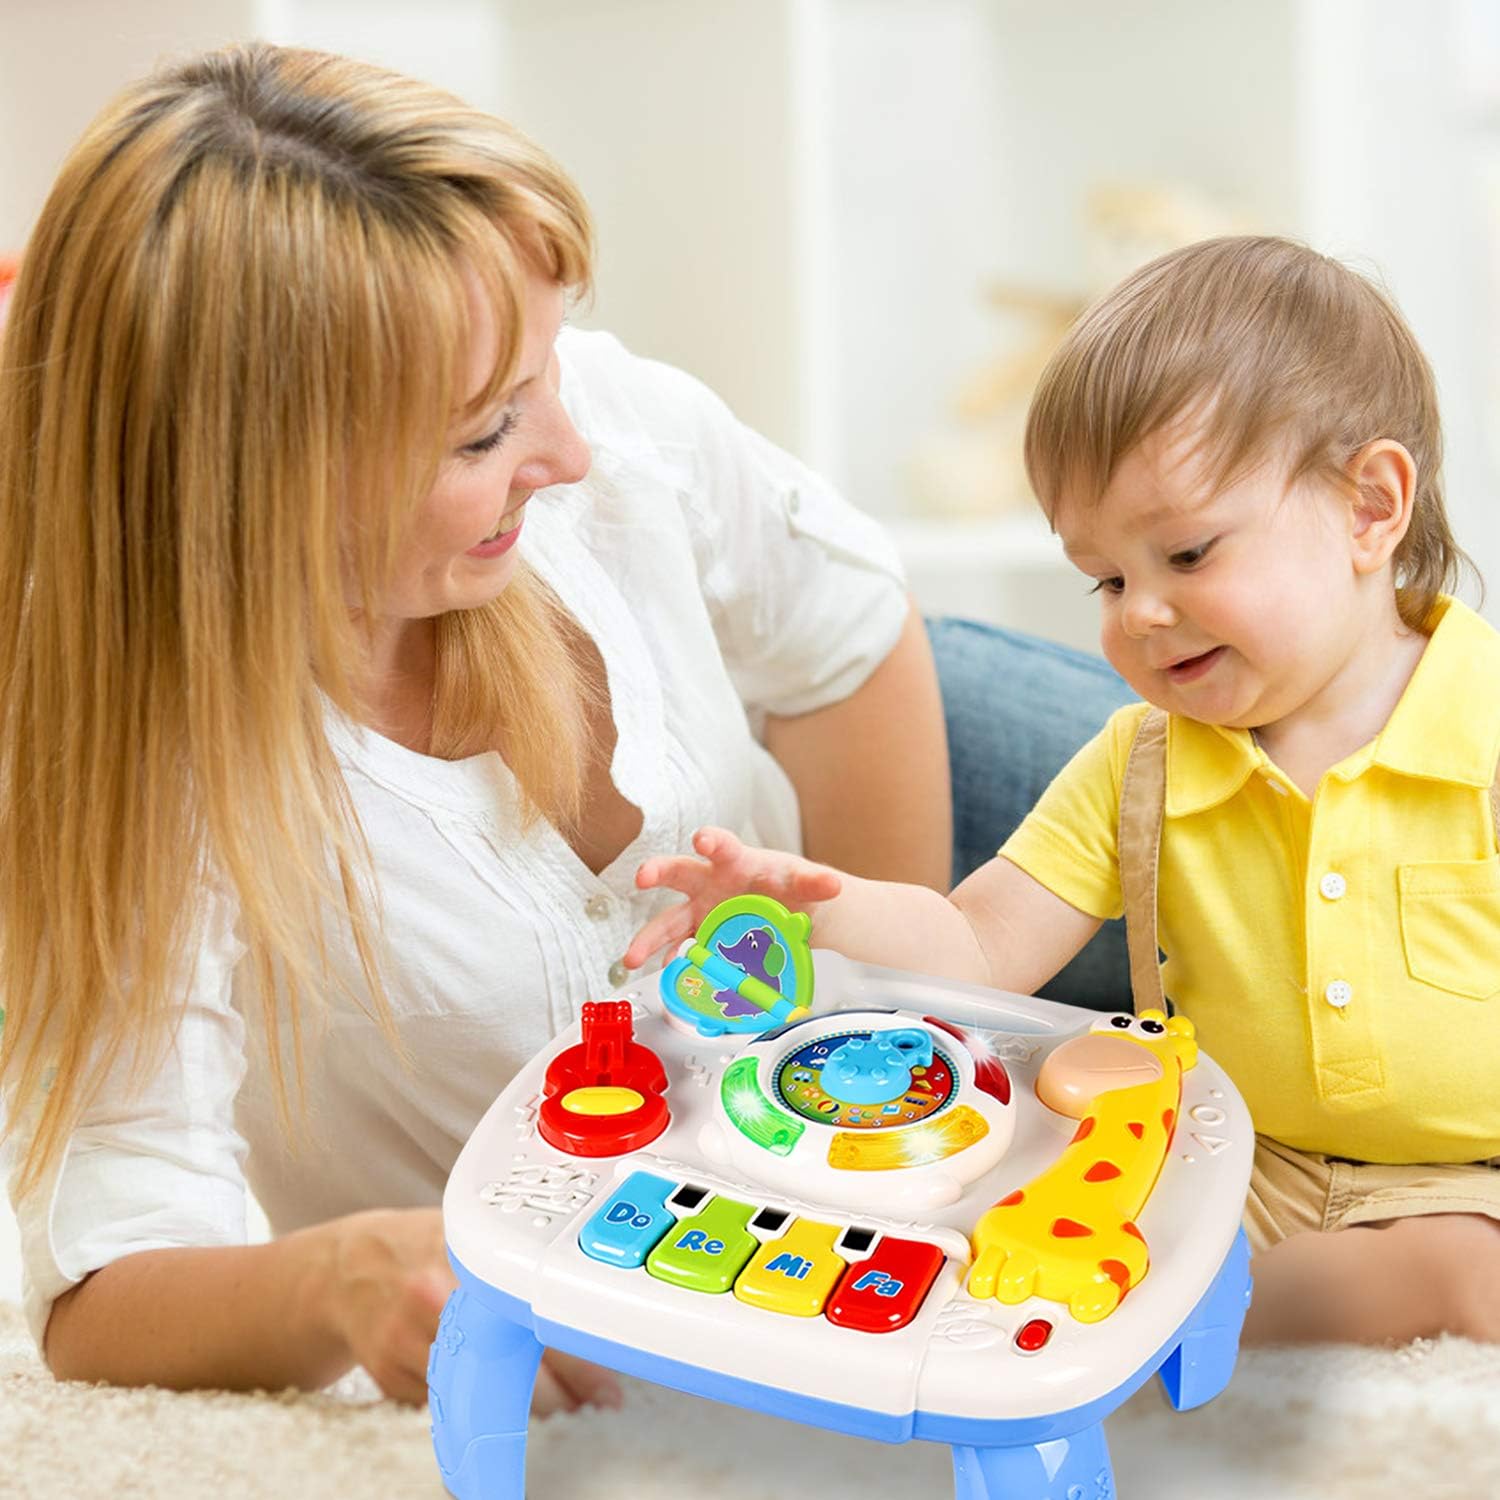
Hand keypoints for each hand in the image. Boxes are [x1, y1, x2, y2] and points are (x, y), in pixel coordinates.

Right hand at [322, 1209, 625, 1413]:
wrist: (349, 1267)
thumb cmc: (424, 1247)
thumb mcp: (472, 1240)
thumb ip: (520, 1274)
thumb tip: (586, 1323)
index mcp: (469, 1255)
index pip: (537, 1319)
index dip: (577, 1365)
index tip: (606, 1393)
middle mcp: (438, 1295)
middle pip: (510, 1367)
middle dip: (557, 1399)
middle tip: (588, 1409)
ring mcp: (408, 1337)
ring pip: (480, 1397)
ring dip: (522, 1416)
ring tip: (555, 1414)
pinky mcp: (388, 1373)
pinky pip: (444, 1406)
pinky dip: (477, 1414)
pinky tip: (499, 1415)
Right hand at [625, 825, 841, 969]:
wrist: (797, 915)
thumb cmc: (793, 889)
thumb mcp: (808, 885)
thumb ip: (816, 883)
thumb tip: (832, 884)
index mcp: (736, 862)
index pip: (722, 846)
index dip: (711, 841)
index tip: (702, 840)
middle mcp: (711, 883)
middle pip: (678, 873)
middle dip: (658, 872)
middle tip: (642, 877)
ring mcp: (702, 912)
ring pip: (669, 922)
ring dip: (649, 939)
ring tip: (632, 958)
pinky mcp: (702, 938)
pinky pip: (681, 952)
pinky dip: (673, 966)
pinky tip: (666, 978)